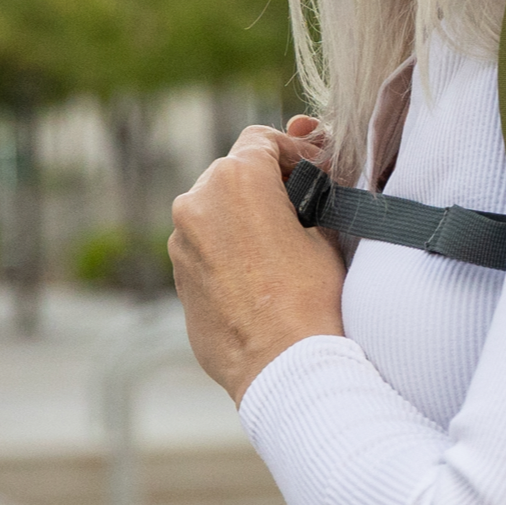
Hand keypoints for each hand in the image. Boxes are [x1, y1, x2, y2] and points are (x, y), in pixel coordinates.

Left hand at [169, 117, 345, 402]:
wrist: (283, 364)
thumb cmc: (313, 296)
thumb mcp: (328, 231)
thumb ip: (312, 191)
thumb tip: (311, 172)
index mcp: (237, 179)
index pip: (262, 140)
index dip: (294, 150)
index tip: (316, 171)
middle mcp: (198, 201)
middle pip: (234, 171)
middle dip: (268, 182)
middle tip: (305, 203)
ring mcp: (181, 240)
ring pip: (216, 208)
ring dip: (245, 214)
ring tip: (283, 241)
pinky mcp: (177, 274)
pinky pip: (205, 243)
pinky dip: (229, 245)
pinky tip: (261, 271)